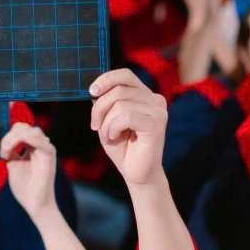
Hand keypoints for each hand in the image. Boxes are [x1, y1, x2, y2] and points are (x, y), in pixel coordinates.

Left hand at [1, 122, 58, 222]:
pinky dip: (25, 140)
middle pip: (24, 127)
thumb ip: (11, 151)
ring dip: (15, 138)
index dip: (8, 137)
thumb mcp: (13, 165)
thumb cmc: (25, 188)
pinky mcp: (49, 155)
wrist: (35, 204)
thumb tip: (6, 140)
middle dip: (10, 137)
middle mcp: (40, 146)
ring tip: (8, 153)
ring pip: (32, 130)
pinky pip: (39, 139)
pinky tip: (15, 152)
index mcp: (32, 148)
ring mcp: (46, 149)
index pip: (20, 130)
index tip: (3, 155)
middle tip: (4, 153)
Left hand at [90, 69, 168, 187]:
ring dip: (106, 123)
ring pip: (120, 104)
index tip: (91, 92)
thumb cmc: (123, 148)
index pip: (125, 75)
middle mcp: (155, 100)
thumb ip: (105, 103)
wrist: (137, 174)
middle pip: (118, 90)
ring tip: (110, 136)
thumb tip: (95, 90)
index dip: (106, 79)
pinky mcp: (156, 124)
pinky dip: (113, 128)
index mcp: (145, 95)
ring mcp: (158, 111)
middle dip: (99, 108)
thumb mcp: (108, 121)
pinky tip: (116, 138)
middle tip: (96, 126)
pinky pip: (126, 116)